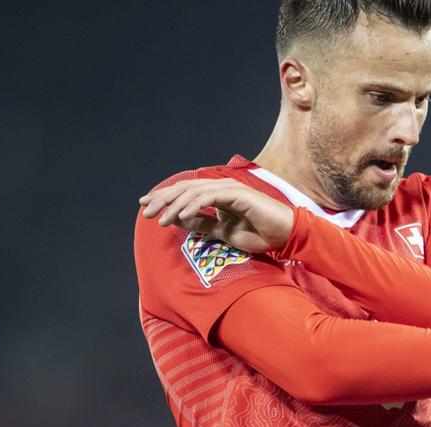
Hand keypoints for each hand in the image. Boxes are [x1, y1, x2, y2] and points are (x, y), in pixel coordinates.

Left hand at [139, 178, 294, 252]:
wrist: (285, 234)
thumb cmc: (259, 233)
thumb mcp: (223, 231)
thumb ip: (203, 224)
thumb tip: (180, 221)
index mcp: (216, 194)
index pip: (185, 193)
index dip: (165, 198)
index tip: (146, 207)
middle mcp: (221, 187)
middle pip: (185, 189)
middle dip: (164, 199)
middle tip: (146, 211)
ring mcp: (229, 189)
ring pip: (195, 192)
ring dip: (176, 205)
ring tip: (161, 219)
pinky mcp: (238, 194)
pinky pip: (210, 197)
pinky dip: (194, 205)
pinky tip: (181, 216)